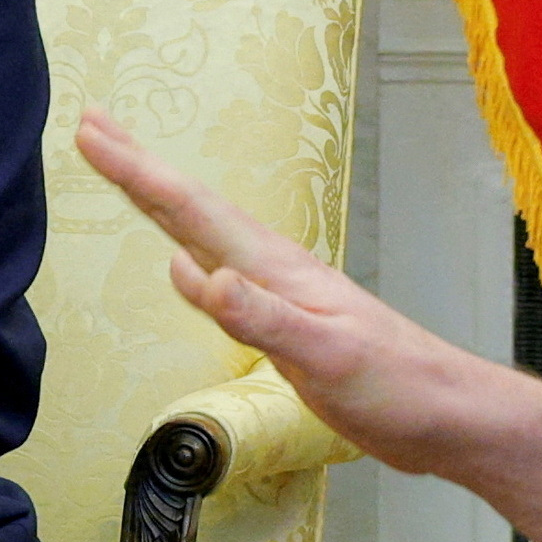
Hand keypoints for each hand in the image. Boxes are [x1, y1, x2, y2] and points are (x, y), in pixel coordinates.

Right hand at [75, 110, 541, 541]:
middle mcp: (273, 270)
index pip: (192, 212)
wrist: (449, 416)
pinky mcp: (286, 324)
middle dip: (140, 168)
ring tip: (128, 173)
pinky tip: (185, 258)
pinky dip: (191, 252)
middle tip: (93, 125)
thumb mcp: (324, 356)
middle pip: (192, 209)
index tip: (92, 132)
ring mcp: (280, 294)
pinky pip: (222, 273)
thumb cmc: (396, 387)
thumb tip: (192, 272)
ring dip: (161, 201)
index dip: (138, 173)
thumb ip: (260, 316)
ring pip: (205, 235)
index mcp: (276, 270)